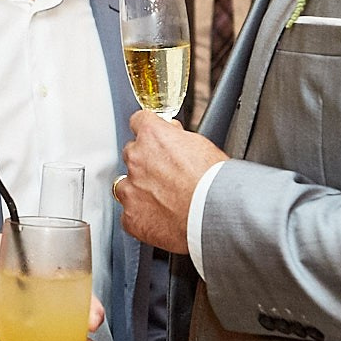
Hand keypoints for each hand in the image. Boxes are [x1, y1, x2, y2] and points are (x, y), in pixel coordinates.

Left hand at [115, 109, 225, 254]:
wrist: (215, 214)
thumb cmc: (215, 181)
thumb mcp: (202, 145)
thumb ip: (178, 138)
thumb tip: (173, 135)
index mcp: (153, 136)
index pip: (139, 122)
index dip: (150, 132)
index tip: (155, 138)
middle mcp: (136, 159)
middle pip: (131, 154)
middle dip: (145, 163)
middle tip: (167, 175)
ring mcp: (131, 189)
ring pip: (125, 186)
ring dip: (139, 190)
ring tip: (164, 201)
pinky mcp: (131, 217)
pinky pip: (130, 215)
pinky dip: (141, 217)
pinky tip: (160, 219)